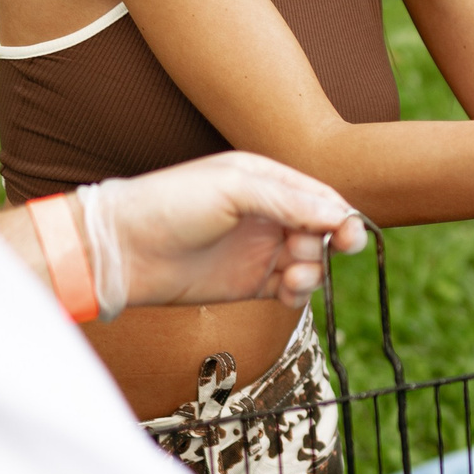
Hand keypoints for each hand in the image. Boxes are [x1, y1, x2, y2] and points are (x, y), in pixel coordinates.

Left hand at [93, 153, 365, 315]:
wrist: (123, 250)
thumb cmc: (170, 205)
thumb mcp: (233, 188)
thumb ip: (289, 200)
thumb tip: (340, 213)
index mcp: (264, 181)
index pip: (319, 196)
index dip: (340, 214)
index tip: (350, 232)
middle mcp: (266, 215)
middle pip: (321, 230)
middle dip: (330, 242)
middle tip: (329, 250)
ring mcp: (259, 251)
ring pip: (310, 261)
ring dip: (313, 270)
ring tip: (295, 276)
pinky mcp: (249, 284)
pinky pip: (290, 289)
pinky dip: (299, 292)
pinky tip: (289, 291)